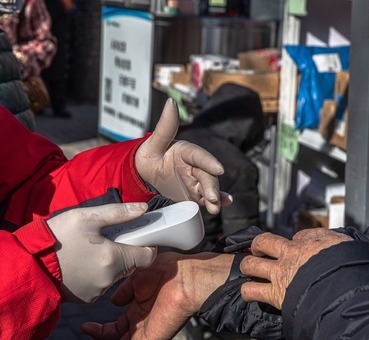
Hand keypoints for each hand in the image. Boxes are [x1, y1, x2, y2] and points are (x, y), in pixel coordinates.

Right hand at [47, 203, 156, 302]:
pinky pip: (99, 283)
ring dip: (108, 262)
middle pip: (130, 264)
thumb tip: (143, 208)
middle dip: (123, 250)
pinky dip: (94, 272)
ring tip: (86, 248)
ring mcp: (97, 292)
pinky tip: (78, 261)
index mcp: (113, 259)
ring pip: (114, 274)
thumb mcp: (86, 217)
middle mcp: (109, 279)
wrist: (26, 264)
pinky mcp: (85, 298)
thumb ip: (118, 212)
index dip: (145, 243)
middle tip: (103, 237)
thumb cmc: (56, 238)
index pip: (147, 256)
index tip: (135, 234)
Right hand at [73, 252, 232, 339]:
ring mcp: (144, 339)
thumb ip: (124, 291)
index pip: (114, 331)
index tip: (84, 327)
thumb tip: (114, 301)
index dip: (97, 333)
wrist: (185, 276)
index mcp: (137, 313)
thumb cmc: (167, 272)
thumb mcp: (137, 277)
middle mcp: (140, 329)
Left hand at [135, 99, 232, 214]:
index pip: (199, 156)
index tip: (219, 169)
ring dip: (215, 197)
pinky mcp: (194, 194)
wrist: (144, 175)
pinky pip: (206, 198)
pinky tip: (224, 204)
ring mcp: (196, 181)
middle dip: (211, 187)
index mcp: (186, 151)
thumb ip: (165, 126)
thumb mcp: (153, 143)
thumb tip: (171, 102)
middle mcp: (194, 166)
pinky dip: (217, 201)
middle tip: (212, 198)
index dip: (209, 162)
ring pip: (208, 188)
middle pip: (206, 175)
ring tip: (215, 207)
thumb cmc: (149, 156)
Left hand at [241, 228, 352, 309]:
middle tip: (258, 251)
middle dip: (258, 246)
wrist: (345, 286)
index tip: (297, 247)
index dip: (296, 241)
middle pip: (263, 242)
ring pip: (251, 264)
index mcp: (310, 241)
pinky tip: (249, 293)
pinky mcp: (276, 293)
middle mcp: (291, 253)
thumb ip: (334, 241)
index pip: (298, 236)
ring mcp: (280, 272)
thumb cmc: (351, 267)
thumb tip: (329, 241)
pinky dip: (248, 292)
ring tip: (249, 270)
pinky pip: (253, 290)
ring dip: (248, 267)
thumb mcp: (347, 245)